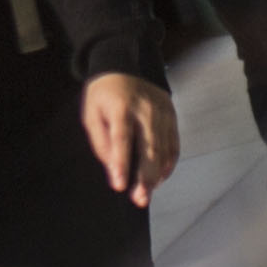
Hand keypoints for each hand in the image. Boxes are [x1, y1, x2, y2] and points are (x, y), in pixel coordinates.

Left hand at [79, 70, 180, 207]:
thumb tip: (112, 169)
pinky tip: (159, 177)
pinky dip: (168, 163)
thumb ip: (101, 142)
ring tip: (147, 194)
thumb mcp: (92, 115)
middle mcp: (145, 109)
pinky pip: (174, 144)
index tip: (119, 185)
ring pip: (164, 149)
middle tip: (140, 199)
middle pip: (149, 147)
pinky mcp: (171, 115)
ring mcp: (162, 112)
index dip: (120, 163)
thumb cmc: (104, 96)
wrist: (123, 67)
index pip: (122, 138)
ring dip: (157, 175)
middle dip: (145, 177)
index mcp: (121, 107)